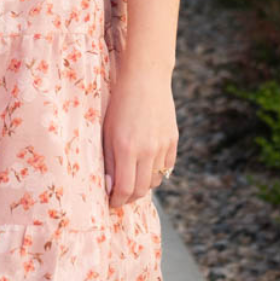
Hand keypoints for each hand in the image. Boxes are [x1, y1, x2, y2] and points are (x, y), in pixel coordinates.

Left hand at [102, 66, 177, 209]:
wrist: (145, 78)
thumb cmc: (119, 104)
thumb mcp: (106, 132)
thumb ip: (107, 161)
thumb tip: (108, 187)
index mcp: (126, 149)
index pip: (124, 189)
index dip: (116, 201)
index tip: (110, 202)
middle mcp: (147, 151)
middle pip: (141, 190)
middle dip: (129, 198)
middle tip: (120, 196)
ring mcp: (163, 146)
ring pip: (155, 181)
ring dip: (143, 186)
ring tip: (132, 180)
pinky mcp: (173, 141)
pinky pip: (166, 168)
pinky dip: (156, 173)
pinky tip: (145, 167)